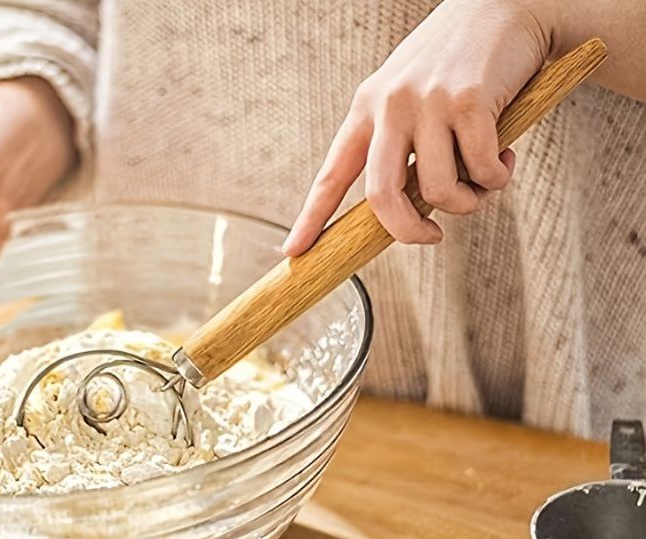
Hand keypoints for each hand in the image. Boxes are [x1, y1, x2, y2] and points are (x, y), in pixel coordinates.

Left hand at [284, 0, 549, 252]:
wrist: (506, 3)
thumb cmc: (457, 64)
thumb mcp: (410, 98)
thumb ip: (400, 148)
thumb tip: (407, 210)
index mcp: (366, 108)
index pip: (331, 174)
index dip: (311, 218)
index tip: (294, 252)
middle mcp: (390, 105)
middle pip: (382, 197)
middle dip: (407, 232)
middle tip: (431, 237)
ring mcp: (428, 101)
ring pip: (438, 191)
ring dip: (468, 202)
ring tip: (484, 183)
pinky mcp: (470, 100)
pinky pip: (481, 170)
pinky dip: (497, 178)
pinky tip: (505, 160)